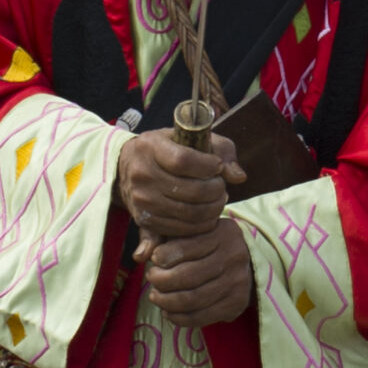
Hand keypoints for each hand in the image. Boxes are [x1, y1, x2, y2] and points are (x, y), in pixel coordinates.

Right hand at [117, 130, 243, 242]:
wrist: (128, 168)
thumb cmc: (166, 149)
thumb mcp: (188, 138)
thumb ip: (219, 150)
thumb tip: (239, 176)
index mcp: (150, 148)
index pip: (183, 160)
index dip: (208, 166)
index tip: (217, 166)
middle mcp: (142, 175)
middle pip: (191, 190)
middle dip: (216, 190)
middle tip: (221, 186)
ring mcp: (142, 200)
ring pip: (190, 213)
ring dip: (213, 208)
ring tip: (218, 199)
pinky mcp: (145, 221)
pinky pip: (182, 229)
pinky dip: (201, 224)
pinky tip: (207, 213)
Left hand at [141, 221, 252, 327]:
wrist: (248, 258)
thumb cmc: (209, 241)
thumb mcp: (193, 230)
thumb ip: (166, 238)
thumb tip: (141, 255)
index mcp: (223, 234)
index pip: (188, 247)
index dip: (165, 255)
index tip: (153, 258)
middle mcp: (234, 258)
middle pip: (189, 276)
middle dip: (162, 280)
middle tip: (151, 278)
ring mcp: (237, 283)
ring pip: (194, 299)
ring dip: (167, 301)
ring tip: (155, 296)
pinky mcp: (236, 305)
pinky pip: (202, 317)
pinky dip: (179, 318)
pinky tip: (167, 312)